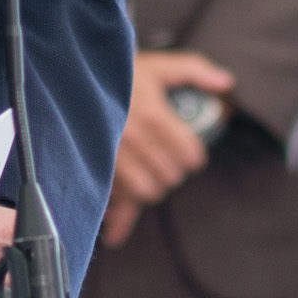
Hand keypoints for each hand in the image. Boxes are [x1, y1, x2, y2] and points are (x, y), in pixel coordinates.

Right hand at [101, 50, 235, 248]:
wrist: (71, 76)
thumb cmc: (120, 73)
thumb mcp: (158, 64)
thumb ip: (194, 70)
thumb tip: (226, 84)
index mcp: (154, 115)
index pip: (190, 154)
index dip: (194, 156)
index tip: (190, 153)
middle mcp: (133, 139)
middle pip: (170, 176)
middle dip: (173, 171)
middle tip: (167, 161)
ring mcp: (110, 156)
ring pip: (146, 192)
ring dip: (151, 187)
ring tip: (148, 176)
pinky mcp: (93, 168)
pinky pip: (111, 203)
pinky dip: (117, 220)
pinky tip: (116, 233)